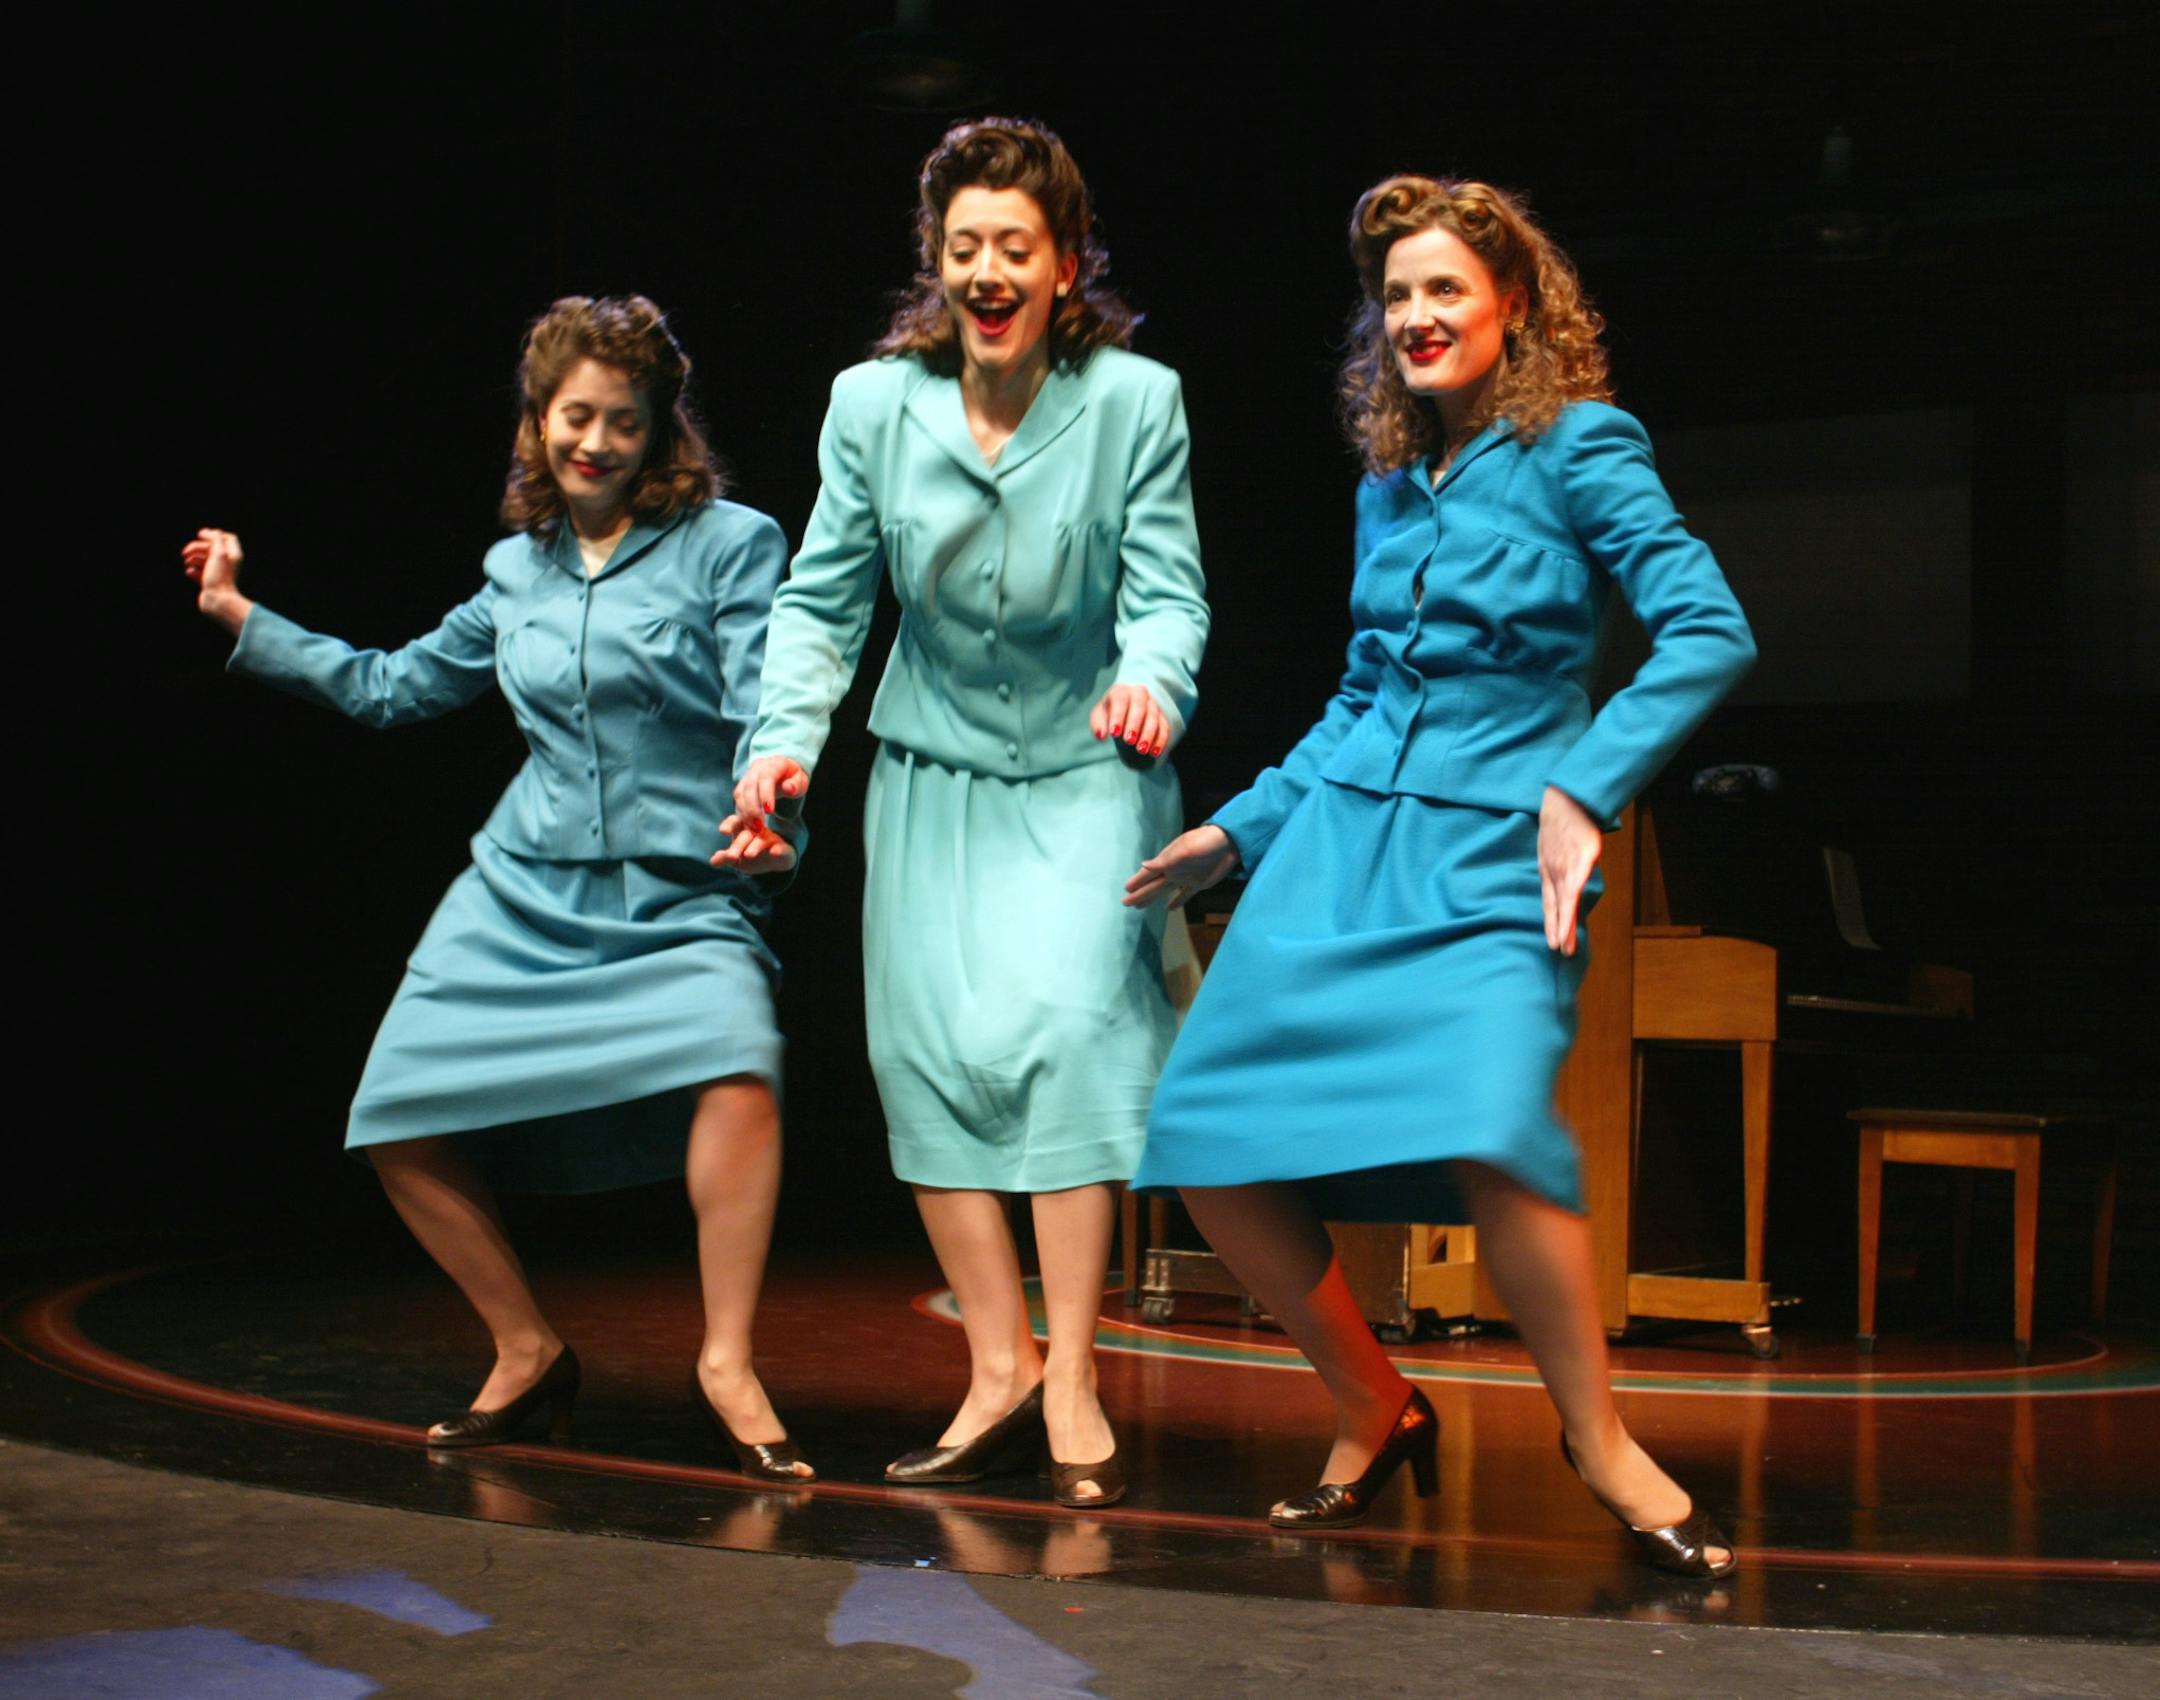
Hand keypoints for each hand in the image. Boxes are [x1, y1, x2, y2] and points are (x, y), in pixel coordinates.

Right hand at [181, 527, 253, 633]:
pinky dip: (193, 570)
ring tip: (187, 562)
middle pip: (210, 548)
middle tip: (185, 552)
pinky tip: (190, 572)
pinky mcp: (209, 582)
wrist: (218, 601)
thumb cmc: (220, 577)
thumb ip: (215, 539)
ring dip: (193, 558)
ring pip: (203, 559)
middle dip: (197, 547)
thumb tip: (206, 532)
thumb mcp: (219, 553)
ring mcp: (217, 573)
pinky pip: (199, 573)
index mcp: (233, 555)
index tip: (201, 536)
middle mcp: (227, 563)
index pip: (227, 538)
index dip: (213, 535)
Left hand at [711, 811, 798, 872]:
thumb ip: (725, 858)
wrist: (775, 860)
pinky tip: (775, 852)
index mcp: (743, 829)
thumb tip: (712, 862)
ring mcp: (770, 839)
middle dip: (738, 844)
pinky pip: (781, 847)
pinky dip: (779, 849)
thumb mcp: (737, 859)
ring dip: (755, 846)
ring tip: (748, 855)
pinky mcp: (782, 848)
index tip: (723, 831)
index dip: (729, 825)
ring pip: (762, 840)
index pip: (735, 822)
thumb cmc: (752, 854)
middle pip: (746, 834)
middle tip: (731, 856)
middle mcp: (757, 831)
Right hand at [732, 755, 809, 825]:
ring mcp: (747, 776)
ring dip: (745, 812)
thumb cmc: (792, 776)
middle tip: (759, 826)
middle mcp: (757, 769)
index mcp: (774, 765)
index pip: (766, 778)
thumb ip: (796, 784)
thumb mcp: (800, 779)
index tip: (769, 812)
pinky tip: (749, 824)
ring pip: (740, 794)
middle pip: (749, 787)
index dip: (765, 794)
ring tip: (755, 828)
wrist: (781, 769)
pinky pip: (737, 799)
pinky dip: (741, 812)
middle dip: (753, 808)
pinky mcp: (741, 786)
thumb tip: (788, 788)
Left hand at [1090, 683, 1167, 757]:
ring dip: (1148, 734)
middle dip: (1135, 725)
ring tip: (1141, 749)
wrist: (1127, 707)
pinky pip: (1164, 727)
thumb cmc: (1110, 712)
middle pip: (1139, 707)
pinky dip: (1160, 740)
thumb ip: (1098, 724)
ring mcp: (1152, 705)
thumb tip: (1101, 736)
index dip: (1118, 716)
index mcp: (1121, 691)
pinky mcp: (1162, 717)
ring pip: (1153, 717)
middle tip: (1129, 741)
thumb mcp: (1099, 715)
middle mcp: (1139, 694)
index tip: (1114, 733)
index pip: (1120, 701)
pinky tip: (1155, 752)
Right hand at [1124, 823, 1237, 908]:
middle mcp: (1174, 871)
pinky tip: (1169, 909)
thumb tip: (1144, 866)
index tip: (1126, 890)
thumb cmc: (1205, 842)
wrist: (1229, 843)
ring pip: (1164, 891)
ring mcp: (1185, 878)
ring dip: (1152, 899)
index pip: (1148, 874)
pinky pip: (1184, 895)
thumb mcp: (1184, 849)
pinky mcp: (1198, 884)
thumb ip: (1164, 860)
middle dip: (1140, 894)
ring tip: (1140, 907)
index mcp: (1168, 861)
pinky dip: (1176, 902)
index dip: (1137, 882)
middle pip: (1153, 886)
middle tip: (1125, 903)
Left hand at [1538, 785, 1601, 955]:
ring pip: (1565, 900)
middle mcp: (1555, 871)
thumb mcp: (1555, 847)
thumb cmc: (1561, 824)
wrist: (1566, 800)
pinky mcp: (1582, 857)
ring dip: (1564, 923)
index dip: (1551, 921)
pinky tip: (1571, 915)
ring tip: (1564, 944)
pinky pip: (1576, 883)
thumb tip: (1568, 878)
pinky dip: (1571, 901)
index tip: (1553, 941)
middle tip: (1558, 950)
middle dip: (1558, 929)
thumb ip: (1561, 865)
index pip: (1549, 902)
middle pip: (1556, 905)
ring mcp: (1567, 865)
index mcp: (1548, 871)